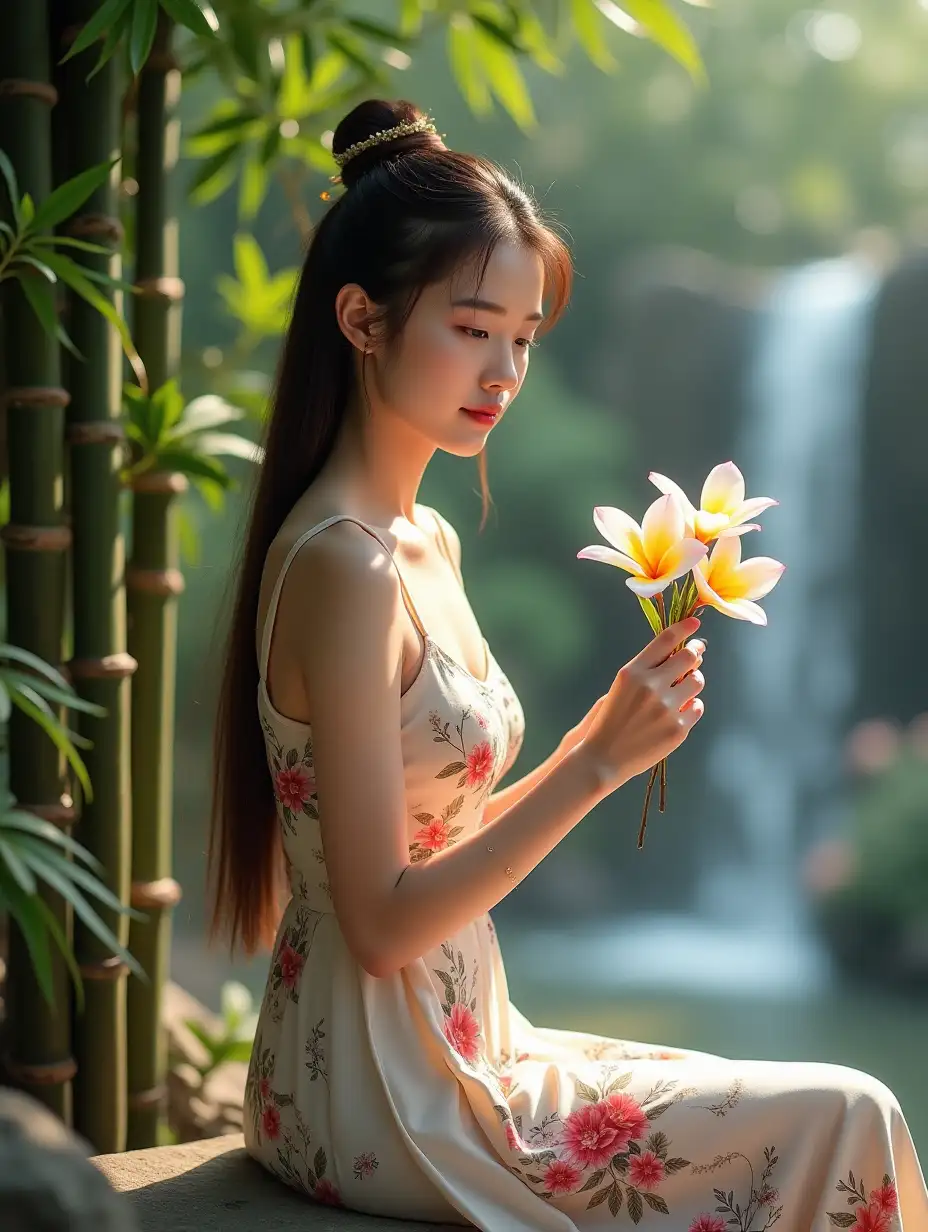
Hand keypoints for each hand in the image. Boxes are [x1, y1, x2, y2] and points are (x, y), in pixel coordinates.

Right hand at [577, 617, 706, 793]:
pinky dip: (692, 706)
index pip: (665, 640)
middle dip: (695, 651)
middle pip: (688, 657)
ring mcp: (666, 709)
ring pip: (697, 681)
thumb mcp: (622, 686)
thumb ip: (649, 669)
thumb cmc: (612, 719)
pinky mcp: (677, 729)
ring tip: (684, 686)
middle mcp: (650, 687)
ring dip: (693, 680)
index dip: (684, 628)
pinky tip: (680, 710)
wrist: (604, 758)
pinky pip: (697, 707)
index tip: (694, 622)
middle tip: (697, 651)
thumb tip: (686, 653)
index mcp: (633, 672)